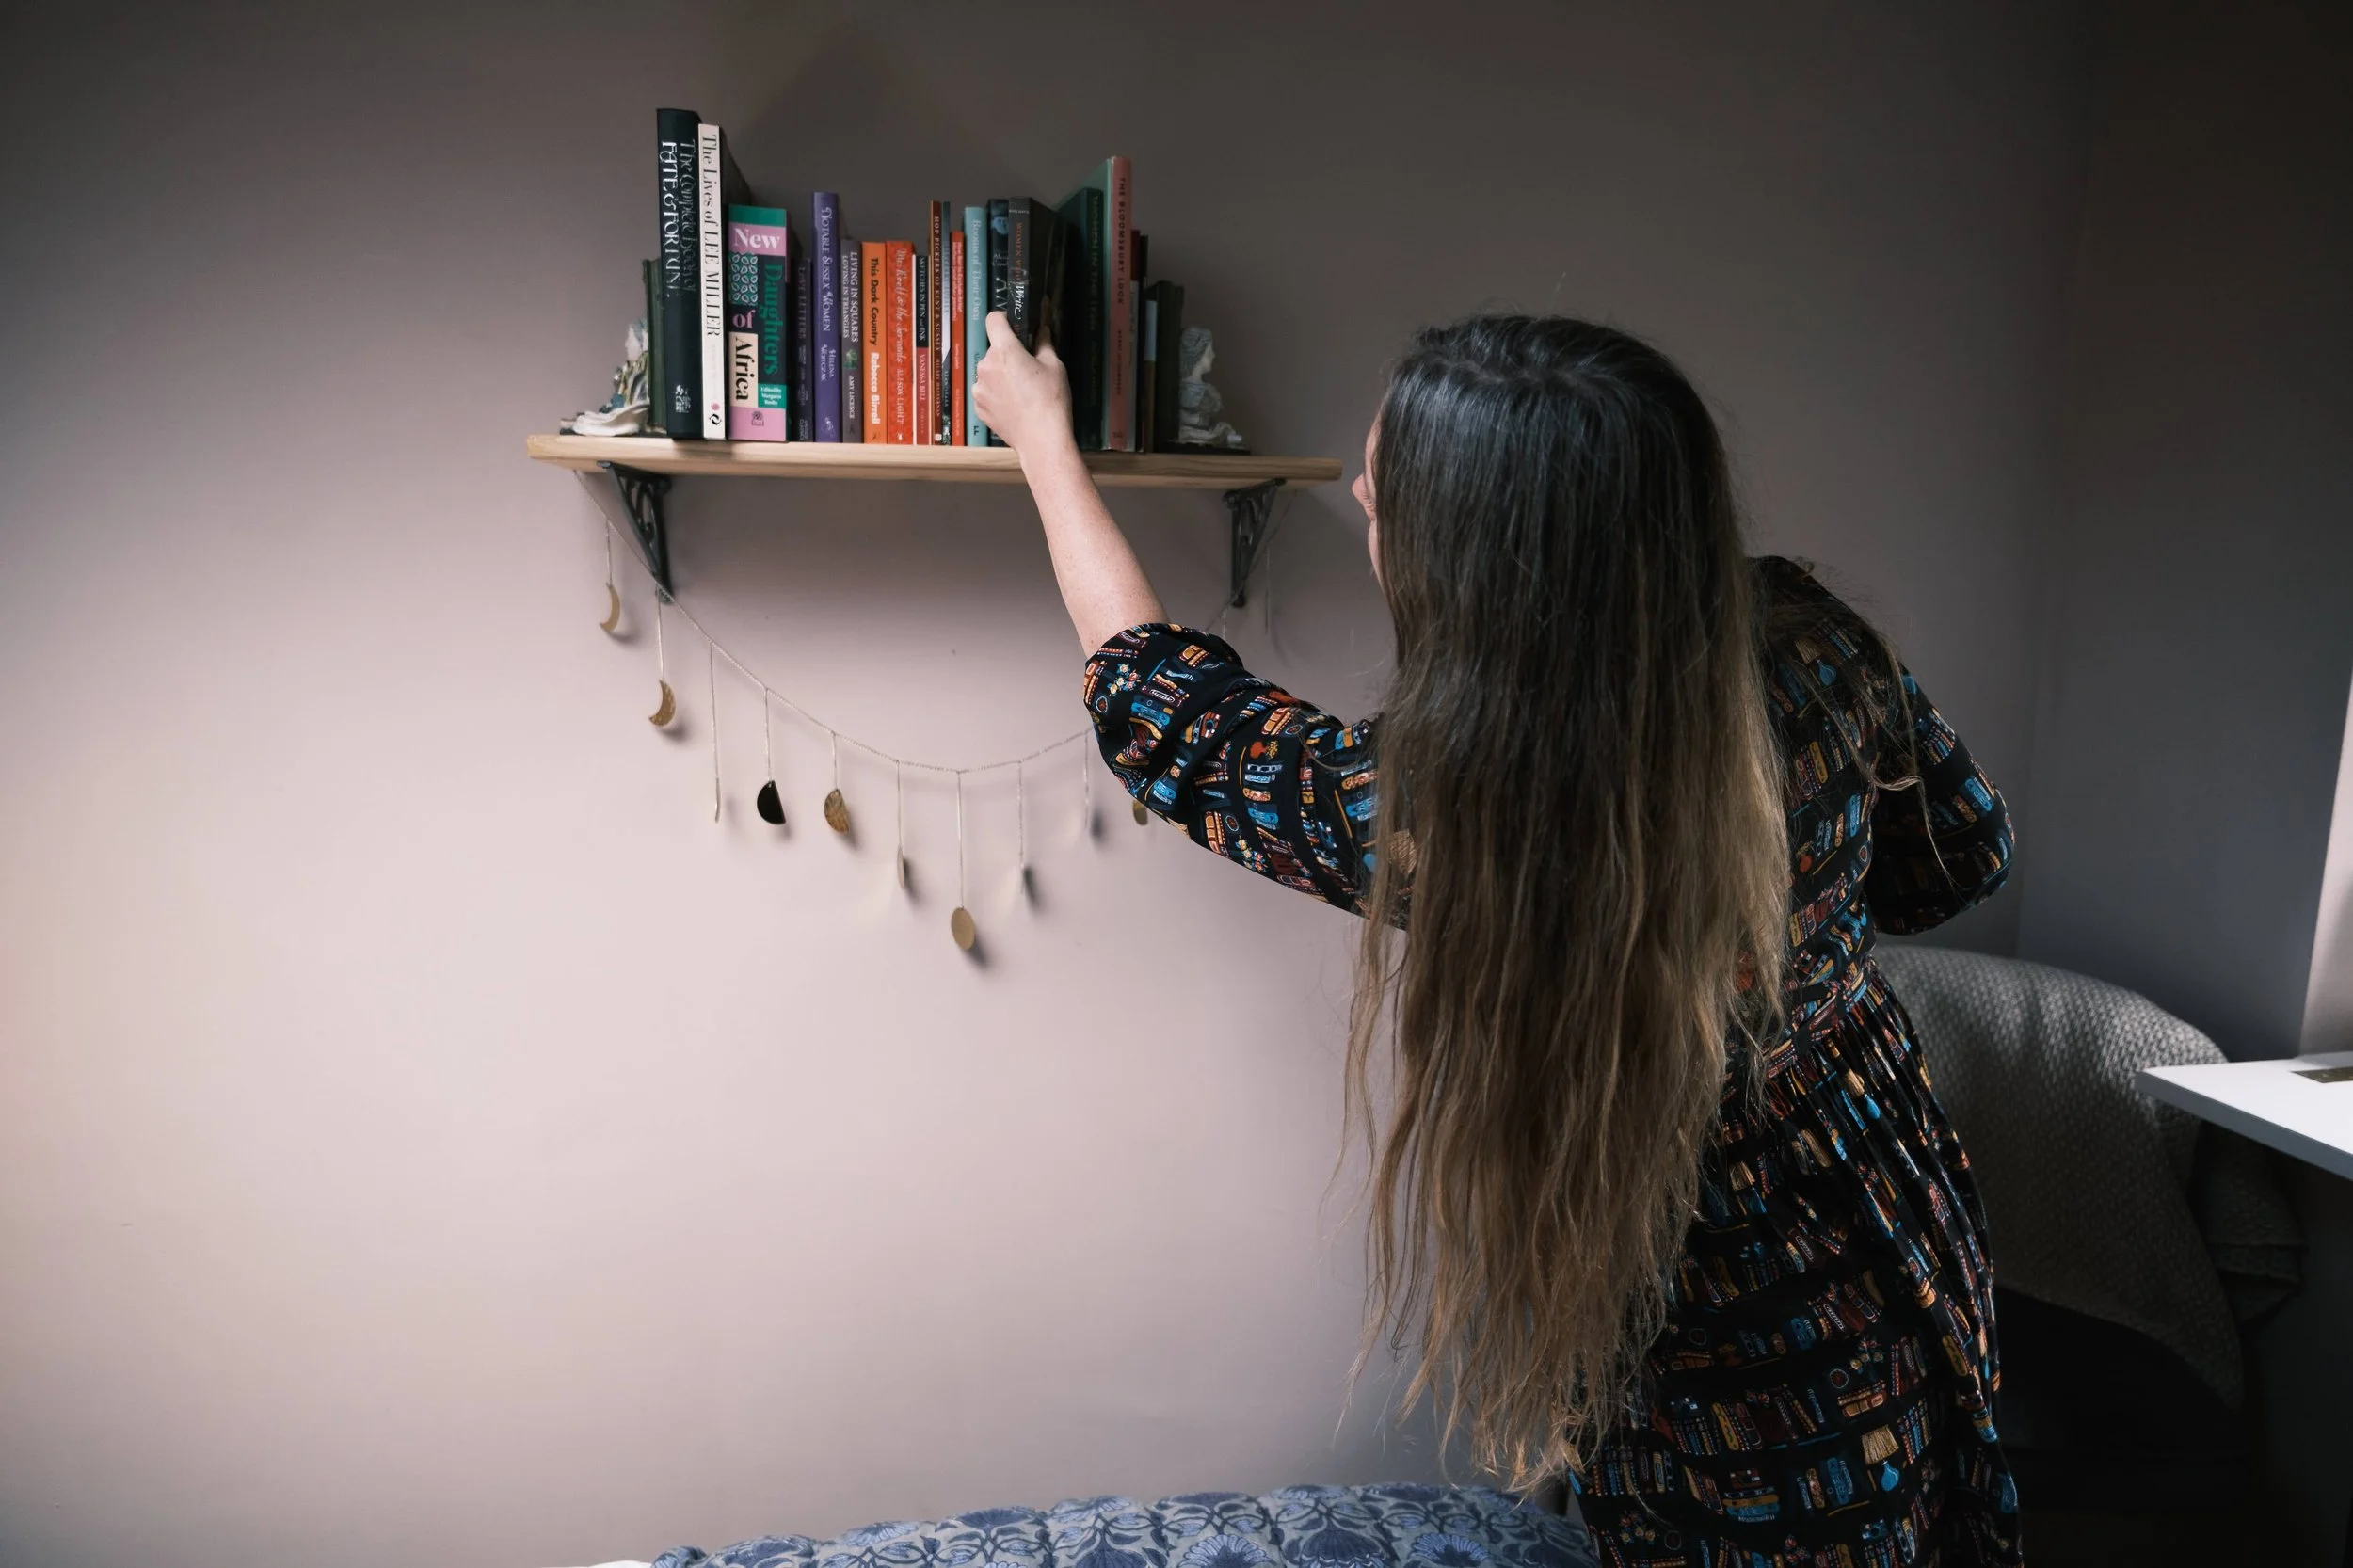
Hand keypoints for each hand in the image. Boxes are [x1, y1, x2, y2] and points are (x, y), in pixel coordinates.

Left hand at [972, 310, 1073, 460]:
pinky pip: (986, 391)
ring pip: (988, 372)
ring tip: (1021, 391)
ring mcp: (979, 388)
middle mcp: (985, 366)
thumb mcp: (1054, 366)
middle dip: (1007, 354)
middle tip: (1027, 368)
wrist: (1041, 439)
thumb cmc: (1051, 400)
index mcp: (1004, 351)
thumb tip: (1042, 328)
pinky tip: (1013, 405)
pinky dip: (996, 394)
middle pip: (993, 350)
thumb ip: (1044, 343)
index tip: (1014, 328)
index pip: (993, 320)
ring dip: (1000, 375)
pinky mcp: (978, 407)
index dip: (1004, 320)